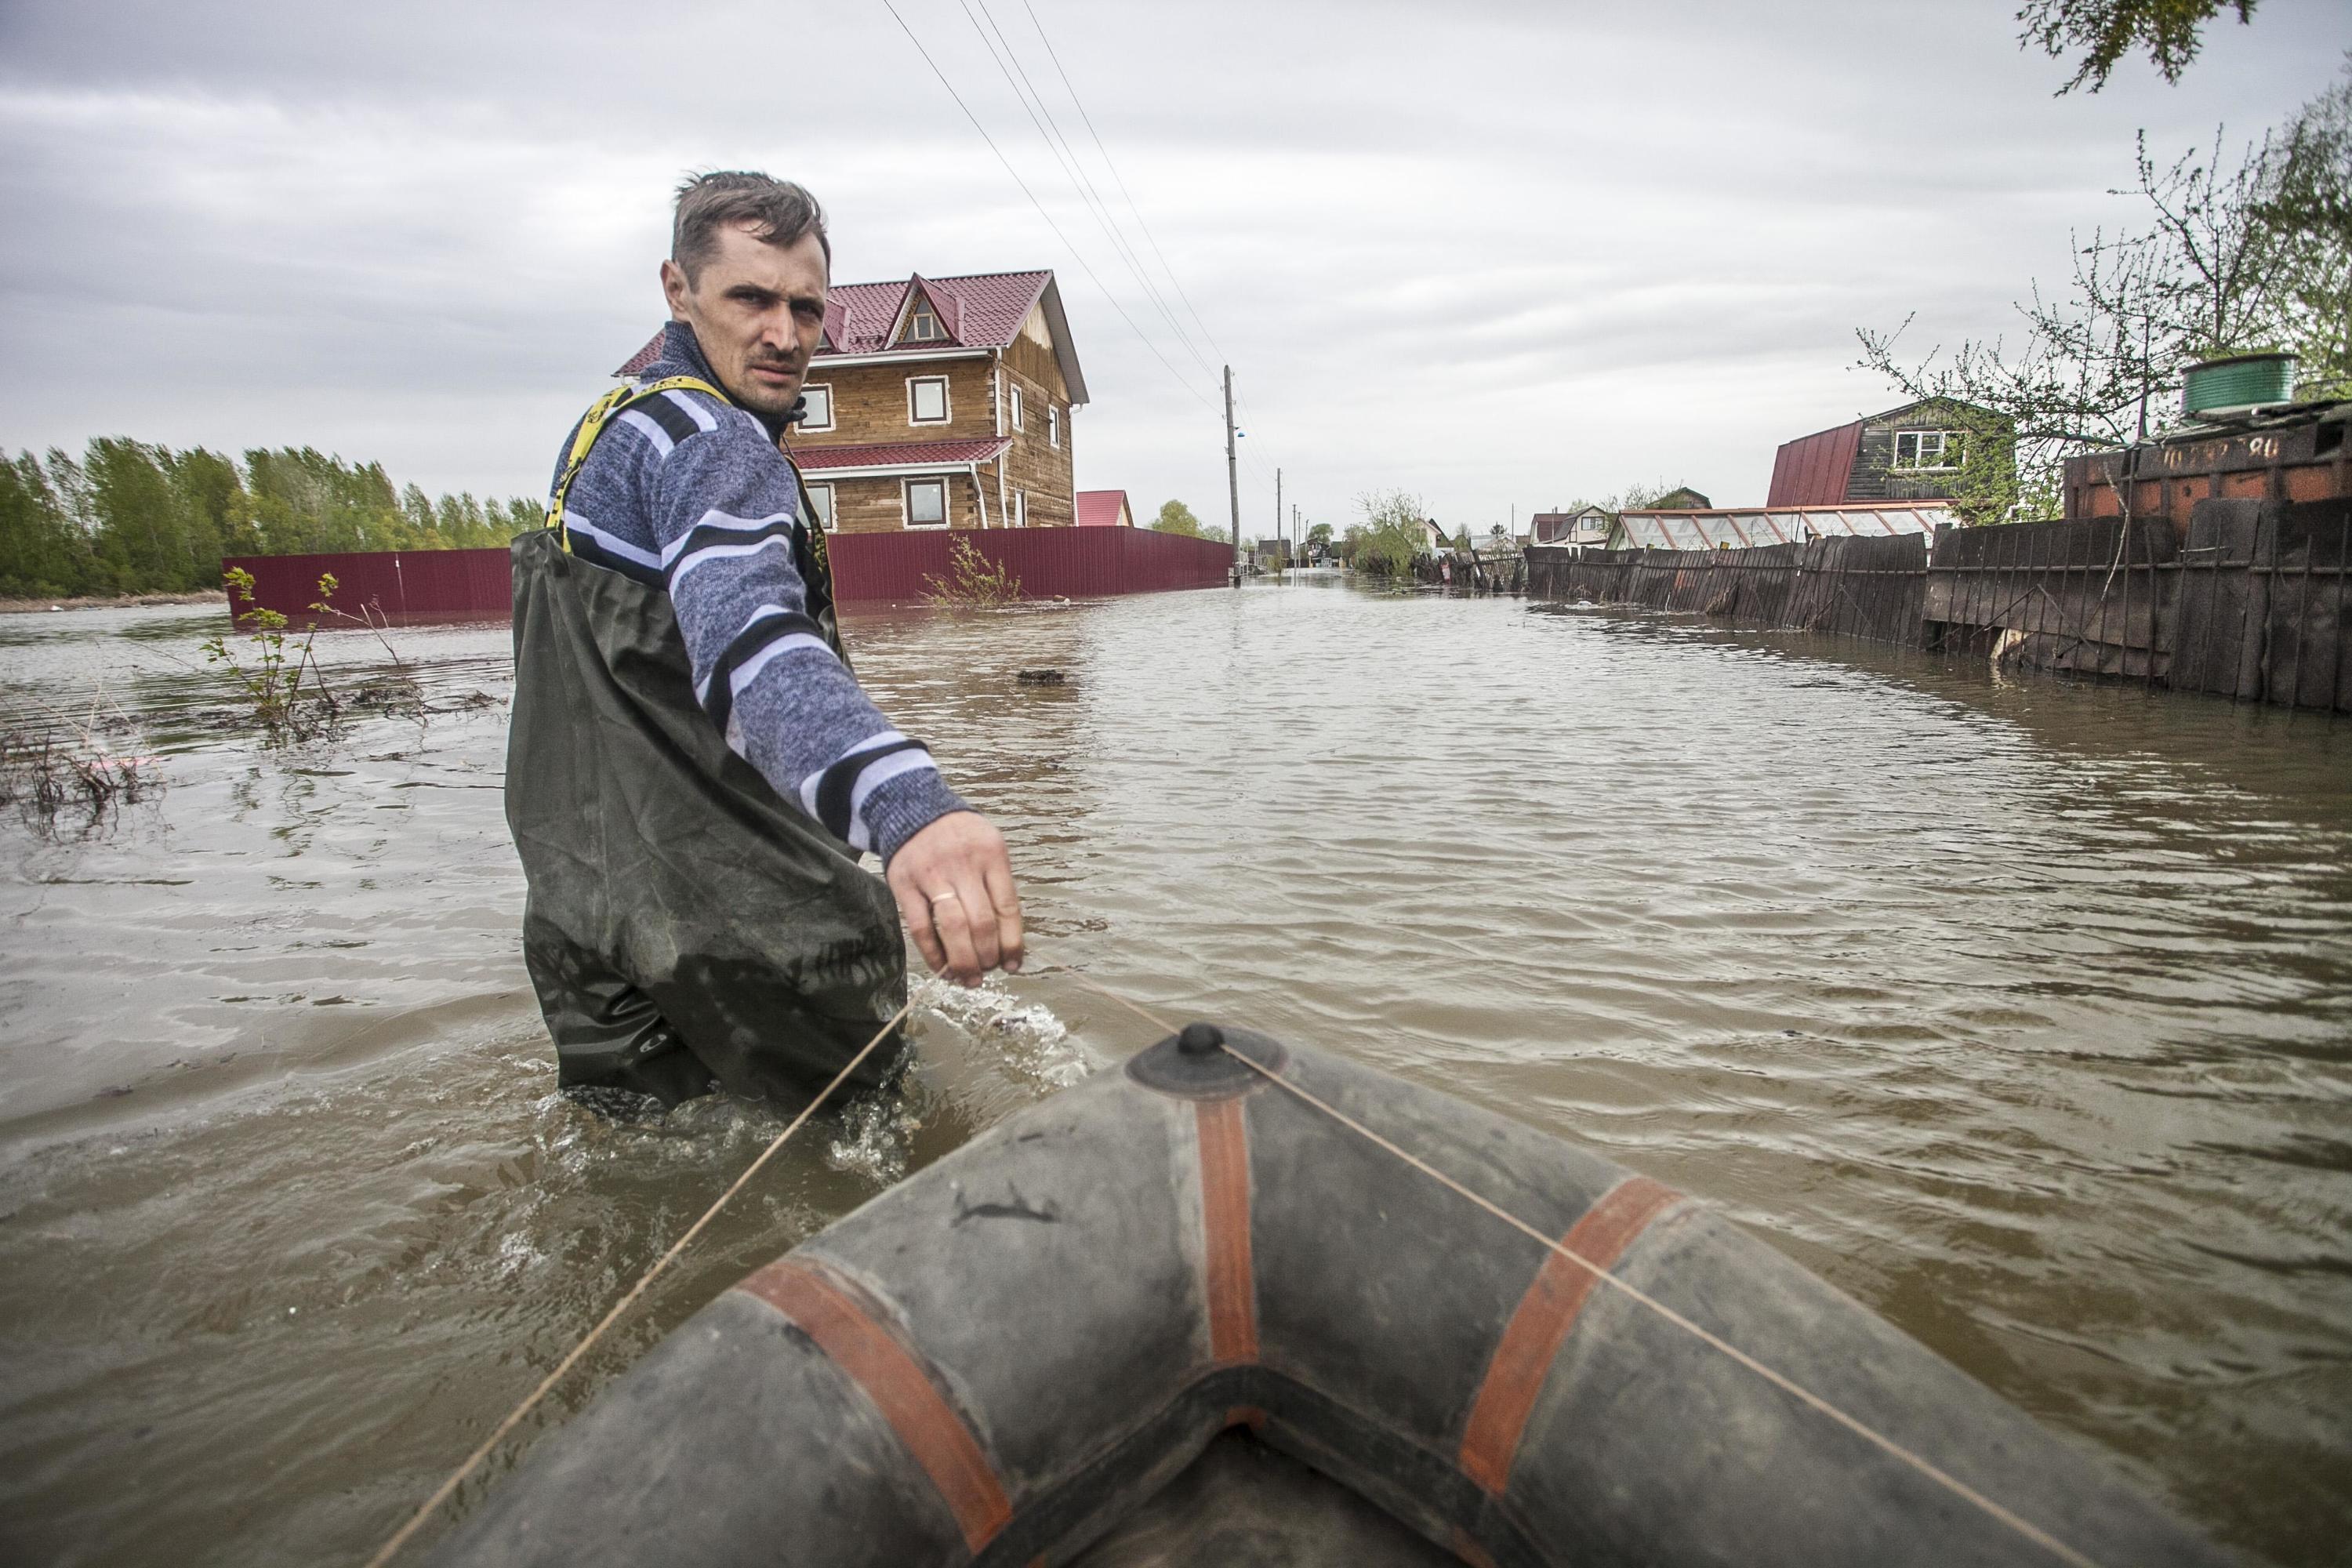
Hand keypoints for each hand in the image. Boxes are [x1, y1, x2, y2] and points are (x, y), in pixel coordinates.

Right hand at [885, 811, 1023, 986]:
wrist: (912, 809)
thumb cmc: (958, 837)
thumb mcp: (988, 848)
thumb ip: (997, 887)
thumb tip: (1009, 942)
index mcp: (991, 855)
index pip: (1007, 907)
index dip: (1013, 943)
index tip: (1014, 964)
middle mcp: (963, 864)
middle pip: (981, 922)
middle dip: (988, 956)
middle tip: (988, 971)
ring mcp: (932, 874)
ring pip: (953, 927)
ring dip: (964, 961)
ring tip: (969, 978)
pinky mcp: (904, 885)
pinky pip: (921, 928)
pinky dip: (933, 954)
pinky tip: (942, 968)